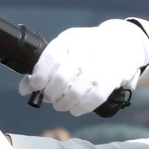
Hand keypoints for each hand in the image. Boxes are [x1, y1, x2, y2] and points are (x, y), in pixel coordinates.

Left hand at [18, 19, 148, 116]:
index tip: (35, 86)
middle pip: (62, 78)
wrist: (123, 42)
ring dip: (64, 104)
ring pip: (77, 91)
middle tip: (50, 98)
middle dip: (51, 94)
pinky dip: (81, 107)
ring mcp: (101, 64)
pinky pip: (94, 98)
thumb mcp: (66, 49)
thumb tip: (25, 88)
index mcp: (70, 40)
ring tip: (61, 105)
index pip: (50, 57)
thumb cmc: (87, 49)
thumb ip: (44, 67)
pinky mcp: (113, 77)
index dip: (39, 75)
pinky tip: (76, 109)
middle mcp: (85, 49)